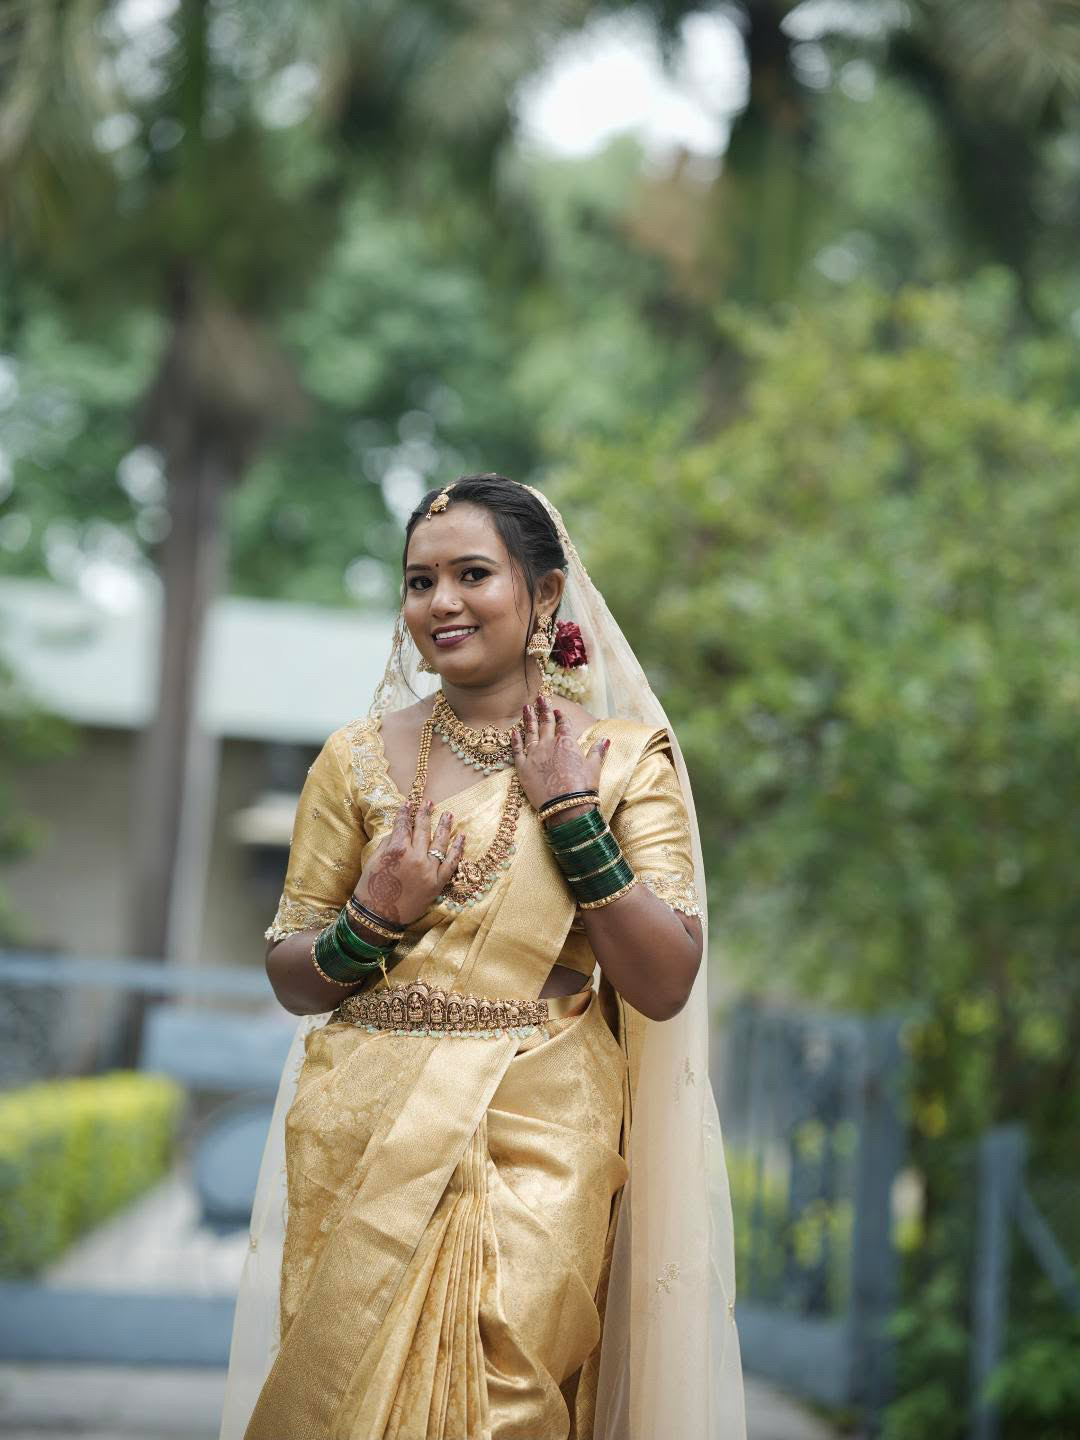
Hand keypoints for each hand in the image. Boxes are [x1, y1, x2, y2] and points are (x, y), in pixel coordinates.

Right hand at [352, 802, 463, 924]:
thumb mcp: (374, 860)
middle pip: (423, 830)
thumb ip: (389, 843)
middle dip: (425, 814)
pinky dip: (457, 849)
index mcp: (397, 850)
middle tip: (429, 803)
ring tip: (448, 814)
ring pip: (440, 843)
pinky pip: (451, 863)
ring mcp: (428, 870)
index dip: (405, 813)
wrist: (378, 916)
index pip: (404, 825)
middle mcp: (415, 857)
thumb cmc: (371, 887)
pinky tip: (461, 837)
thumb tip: (401, 830)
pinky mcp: (437, 883)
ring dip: (444, 826)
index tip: (409, 803)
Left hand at [510, 692, 609, 819]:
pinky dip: (515, 739)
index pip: (563, 724)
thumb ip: (597, 751)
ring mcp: (534, 754)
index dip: (560, 716)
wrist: (566, 806)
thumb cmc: (583, 787)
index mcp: (567, 743)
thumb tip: (605, 739)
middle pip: (546, 723)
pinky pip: (516, 749)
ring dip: (528, 719)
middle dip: (543, 709)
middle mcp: (549, 744)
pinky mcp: (523, 767)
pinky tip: (514, 731)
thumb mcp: (594, 767)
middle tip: (539, 698)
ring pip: (530, 732)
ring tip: (526, 707)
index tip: (557, 709)